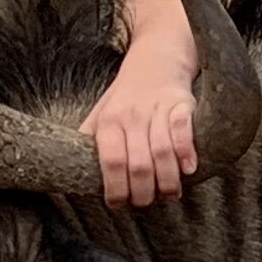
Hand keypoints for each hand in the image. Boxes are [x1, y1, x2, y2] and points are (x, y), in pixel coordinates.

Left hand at [82, 52, 199, 208]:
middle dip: (143, 192)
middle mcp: (132, 115)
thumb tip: (72, 169)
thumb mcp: (101, 111)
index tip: (119, 203)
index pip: (110, 161)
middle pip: (138, 163)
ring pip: (162, 152)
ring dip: (167, 180)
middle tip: (145, 202)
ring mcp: (157, 109)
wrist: (156, 58)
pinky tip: (188, 170)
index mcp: (109, 120)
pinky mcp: (181, 104)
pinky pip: (183, 131)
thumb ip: (90, 138)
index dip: (115, 188)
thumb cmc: (127, 93)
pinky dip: (186, 153)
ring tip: (168, 193)